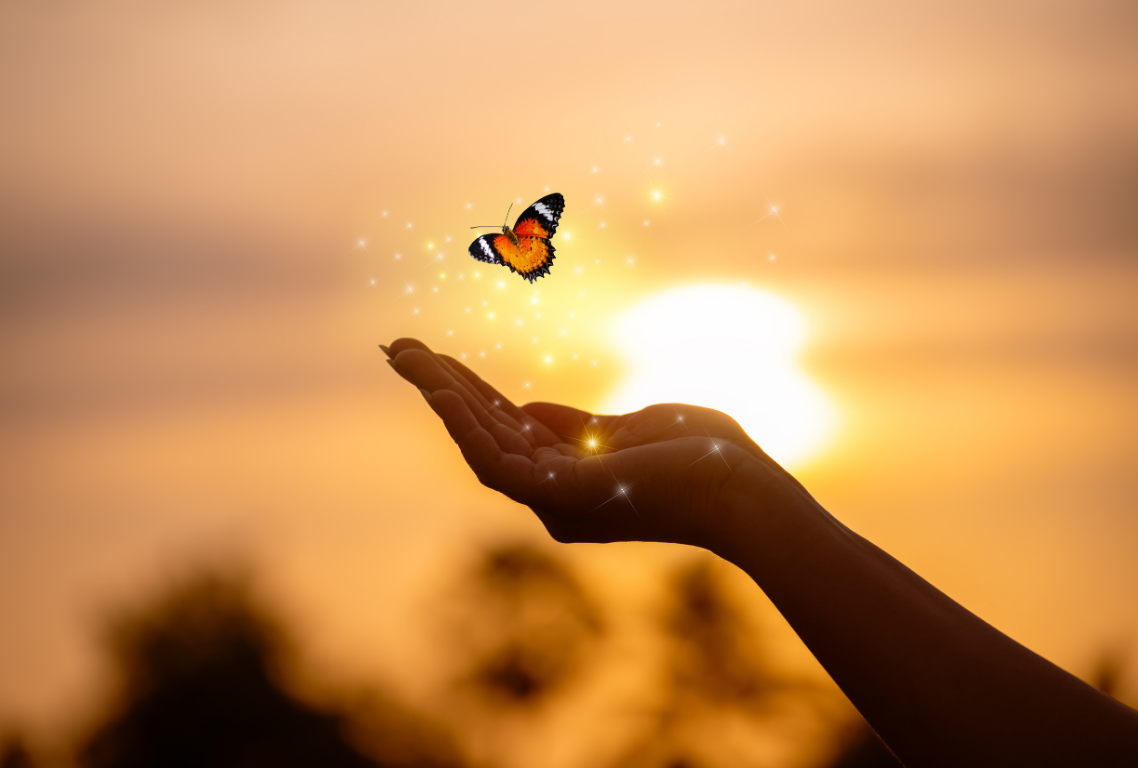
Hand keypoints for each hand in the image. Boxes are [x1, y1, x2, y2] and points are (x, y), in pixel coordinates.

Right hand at [382, 338, 800, 546]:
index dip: (466, 395)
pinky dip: (466, 425)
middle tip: (395, 350)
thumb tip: (526, 409)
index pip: (505, 431)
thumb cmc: (705, 457)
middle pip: (482, 437)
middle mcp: (552, 498)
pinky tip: (443, 391)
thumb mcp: (631, 427)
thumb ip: (576, 423)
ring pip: (480, 446)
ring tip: (406, 357)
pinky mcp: (565, 497)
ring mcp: (556, 501)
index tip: (432, 360)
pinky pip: (499, 462)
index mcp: (569, 480)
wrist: (748, 488)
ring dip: (441, 399)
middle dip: (439, 391)